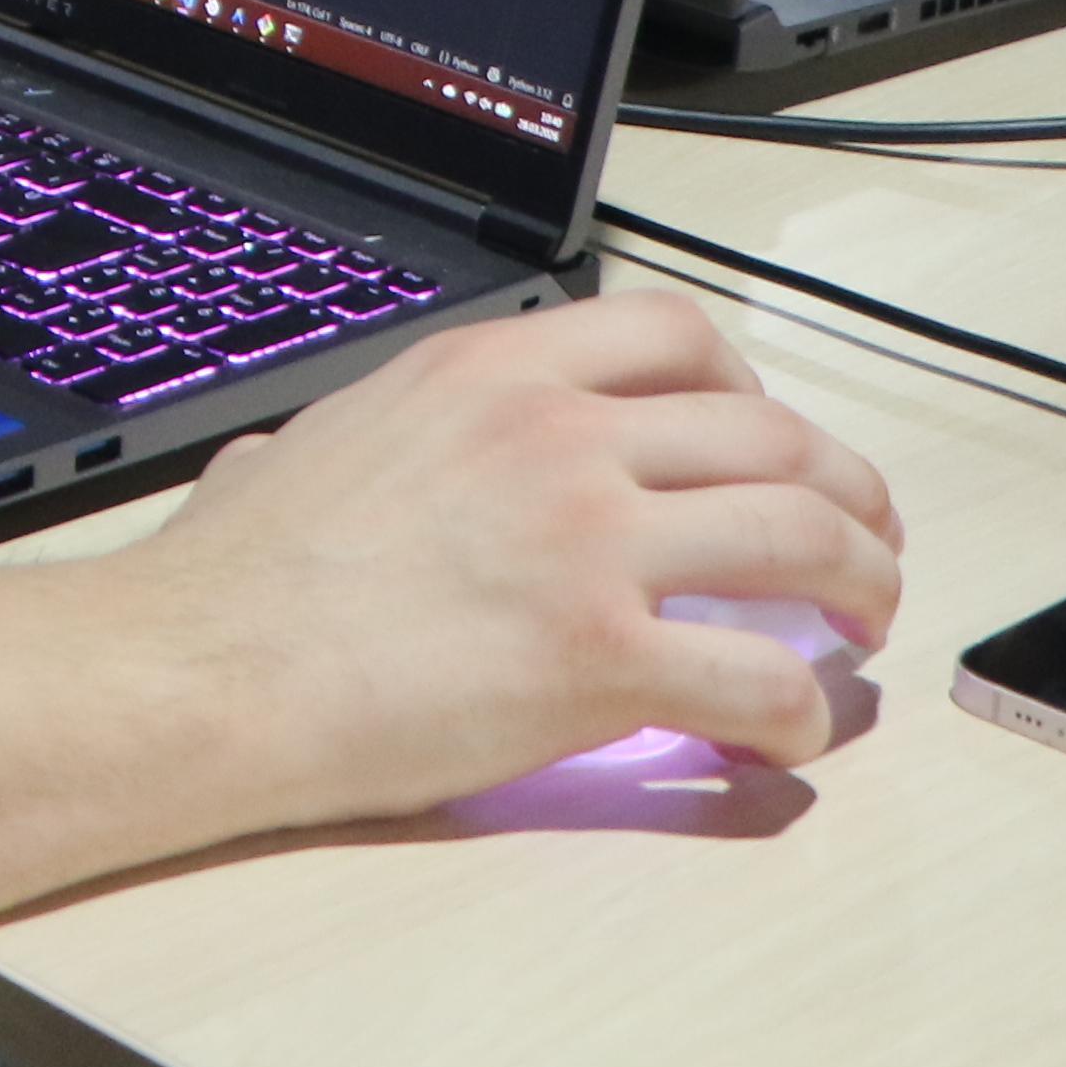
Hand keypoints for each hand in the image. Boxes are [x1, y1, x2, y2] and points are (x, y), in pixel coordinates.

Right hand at [0, 293, 901, 954]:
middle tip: (858, 543)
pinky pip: (761, 676)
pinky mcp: (600, 656)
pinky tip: (789, 733)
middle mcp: (556, 432)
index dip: (751, 387)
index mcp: (491, 368)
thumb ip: (347, 438)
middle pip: (771, 430)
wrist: (200, 668)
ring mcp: (588, 539)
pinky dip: (802, 710)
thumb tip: (288, 465)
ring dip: (860, 580)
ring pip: (800, 532)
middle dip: (843, 488)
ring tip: (865, 624)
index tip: (764, 440)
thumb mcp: (298, 446)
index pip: (676, 333)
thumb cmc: (231, 577)